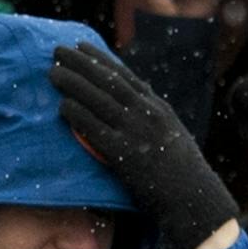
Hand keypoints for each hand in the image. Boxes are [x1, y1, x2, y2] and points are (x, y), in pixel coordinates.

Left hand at [50, 41, 236, 248]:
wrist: (195, 202)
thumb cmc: (183, 173)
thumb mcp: (172, 135)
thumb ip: (153, 116)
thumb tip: (134, 99)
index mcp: (159, 108)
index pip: (124, 76)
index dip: (100, 59)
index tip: (81, 46)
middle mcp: (148, 114)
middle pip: (107, 80)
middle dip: (80, 63)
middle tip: (57, 49)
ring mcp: (136, 132)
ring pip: (97, 99)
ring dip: (72, 82)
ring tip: (52, 71)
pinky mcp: (124, 154)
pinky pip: (94, 128)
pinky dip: (76, 114)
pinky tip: (61, 105)